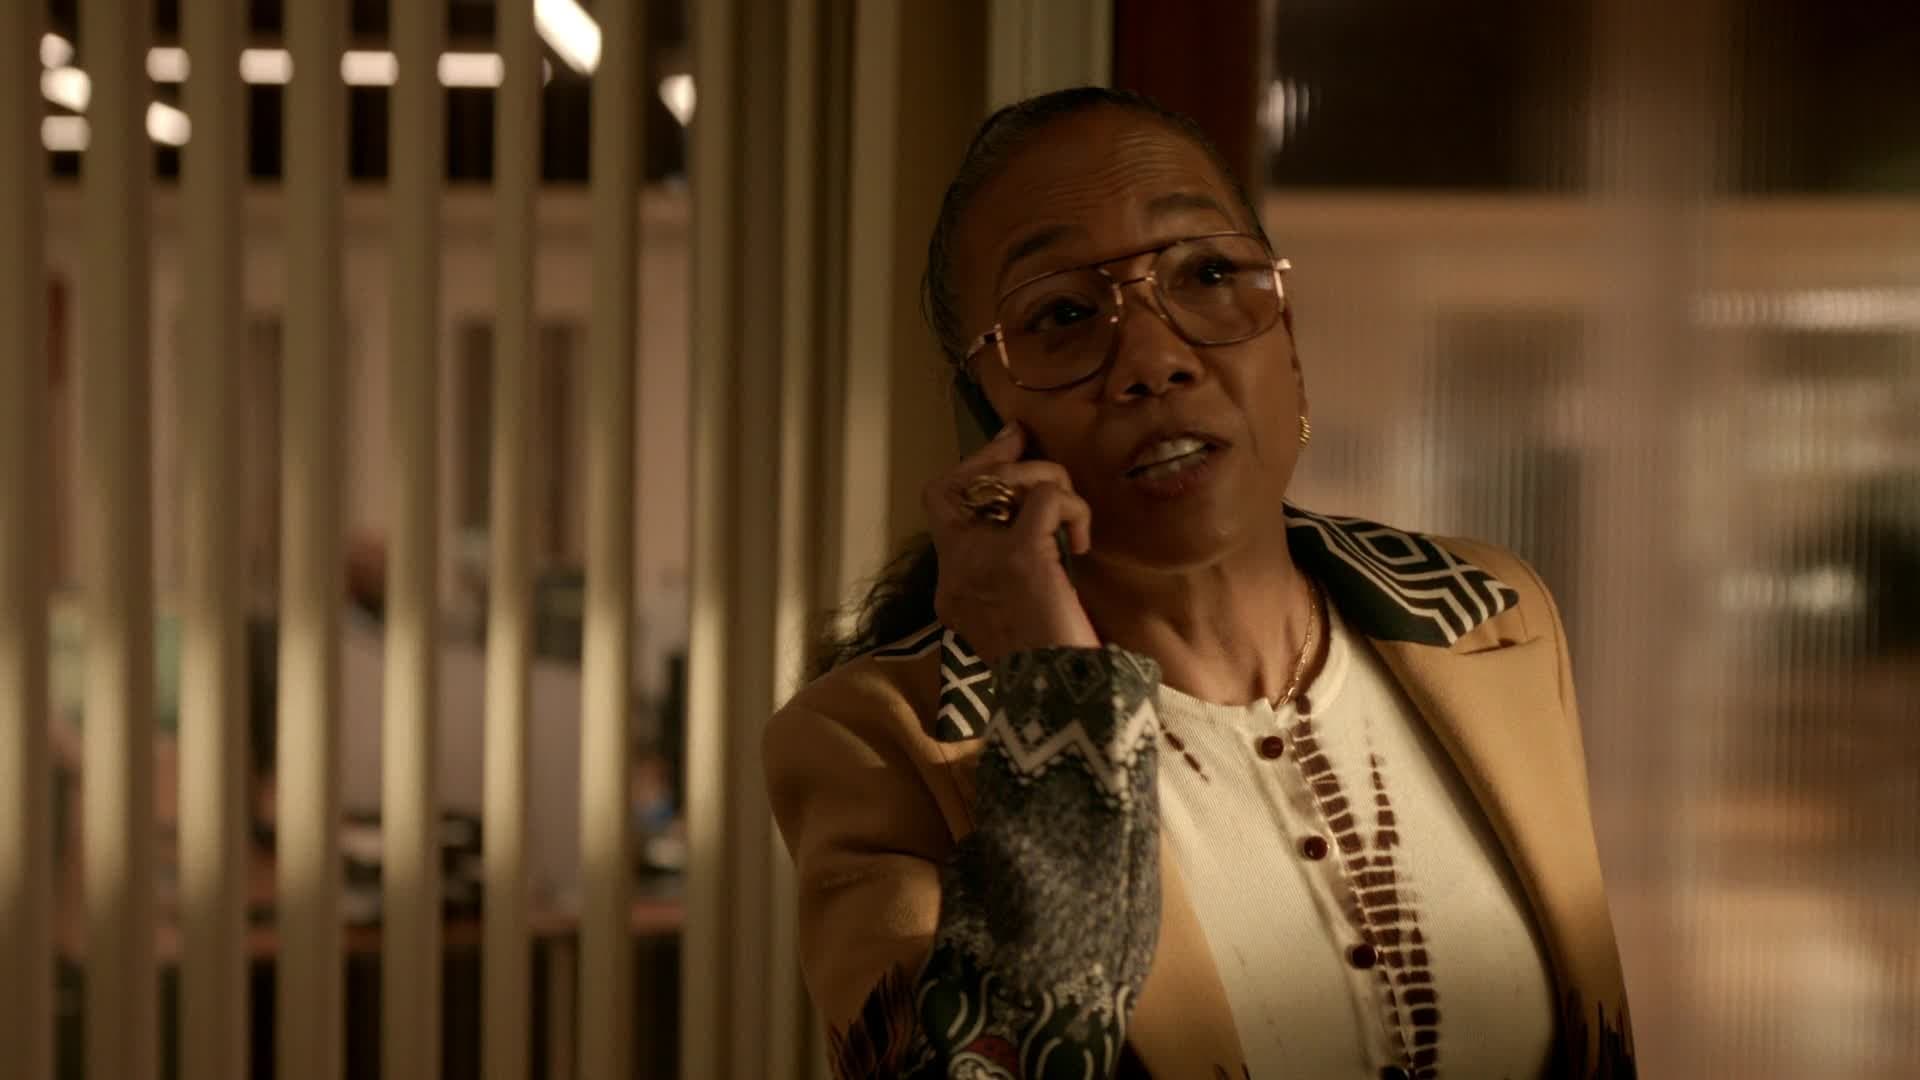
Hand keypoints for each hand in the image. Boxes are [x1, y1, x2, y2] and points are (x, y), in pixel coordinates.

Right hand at [924, 422, 1098, 663]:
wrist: (1061, 700)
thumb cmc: (1052, 671)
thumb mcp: (1019, 621)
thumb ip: (1013, 578)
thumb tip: (1044, 530)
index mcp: (952, 592)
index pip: (941, 509)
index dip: (970, 474)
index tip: (1006, 451)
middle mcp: (956, 571)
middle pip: (953, 485)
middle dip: (992, 457)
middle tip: (1026, 441)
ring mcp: (982, 560)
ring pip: (1006, 478)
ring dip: (1048, 482)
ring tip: (1071, 521)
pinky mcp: (1020, 554)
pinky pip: (1045, 496)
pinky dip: (1071, 506)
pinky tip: (1081, 541)